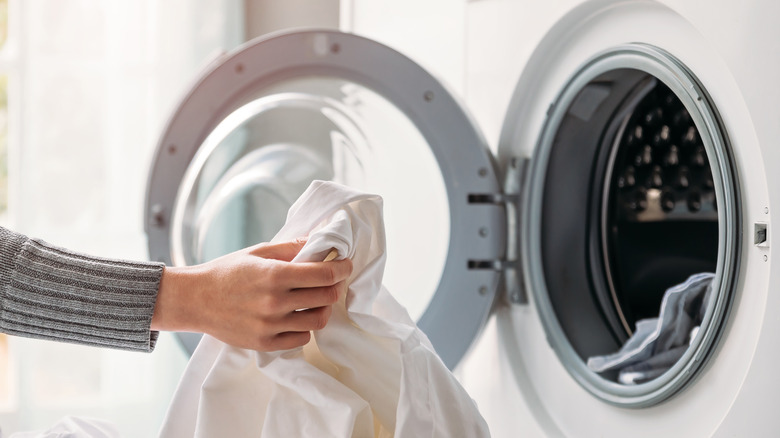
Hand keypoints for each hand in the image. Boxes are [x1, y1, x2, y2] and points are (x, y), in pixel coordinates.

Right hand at [151, 239, 351, 350]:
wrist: (194, 299)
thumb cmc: (226, 271)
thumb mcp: (258, 252)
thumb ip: (291, 248)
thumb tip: (318, 241)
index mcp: (275, 275)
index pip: (324, 274)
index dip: (342, 268)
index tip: (346, 264)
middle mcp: (275, 302)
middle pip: (326, 298)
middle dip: (336, 286)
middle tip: (334, 281)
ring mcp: (270, 326)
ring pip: (318, 321)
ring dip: (323, 309)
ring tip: (317, 300)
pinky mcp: (264, 344)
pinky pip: (301, 339)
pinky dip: (305, 328)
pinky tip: (298, 316)